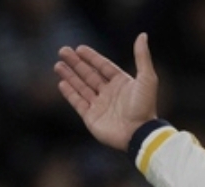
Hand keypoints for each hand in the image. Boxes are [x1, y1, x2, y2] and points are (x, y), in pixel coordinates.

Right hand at [54, 33, 157, 151]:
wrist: (139, 133)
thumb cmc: (144, 107)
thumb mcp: (147, 78)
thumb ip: (142, 57)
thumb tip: (142, 35)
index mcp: (122, 84)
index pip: (103, 67)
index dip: (92, 57)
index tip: (79, 48)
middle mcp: (110, 94)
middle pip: (90, 75)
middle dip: (76, 63)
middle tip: (62, 51)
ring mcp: (100, 106)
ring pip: (81, 87)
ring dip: (70, 76)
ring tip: (58, 65)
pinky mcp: (92, 118)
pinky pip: (78, 103)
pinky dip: (70, 93)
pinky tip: (61, 83)